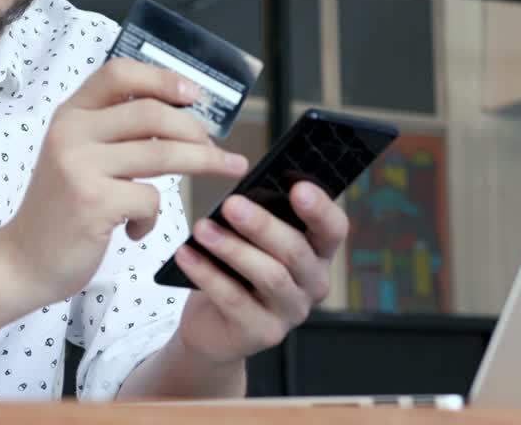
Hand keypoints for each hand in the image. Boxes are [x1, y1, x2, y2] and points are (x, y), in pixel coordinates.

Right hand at [0, 58, 249, 303]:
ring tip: (225, 168)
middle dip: (196, 130)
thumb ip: (114, 132)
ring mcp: (79, 167)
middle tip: (217, 148)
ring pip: (162, 153)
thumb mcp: (77, 156)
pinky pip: (149, 198)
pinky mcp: (92, 202)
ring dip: (203, 161)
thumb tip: (180, 117)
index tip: (192, 94)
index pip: (118, 75)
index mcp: (70, 115)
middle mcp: (71, 133)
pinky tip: (135, 228)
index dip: (161, 78)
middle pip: (151, 114)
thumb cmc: (62, 209)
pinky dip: (153, 216)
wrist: (23, 260)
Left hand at [172, 180, 348, 366]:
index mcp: (318, 253)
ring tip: (202, 228)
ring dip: (232, 248)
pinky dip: (207, 274)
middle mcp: (314, 283)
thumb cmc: (237, 272)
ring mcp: (291, 311)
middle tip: (231, 204)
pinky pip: (235, 299)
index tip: (298, 188)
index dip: (320, 208)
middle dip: (262, 225)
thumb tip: (240, 196)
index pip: (333, 228)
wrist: (215, 327)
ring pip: (269, 275)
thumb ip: (257, 223)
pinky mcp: (265, 333)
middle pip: (295, 251)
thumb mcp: (252, 243)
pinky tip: (187, 255)